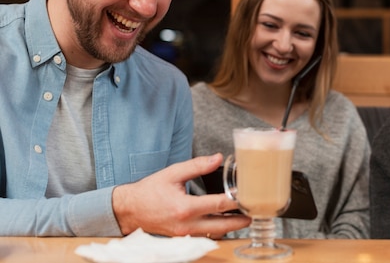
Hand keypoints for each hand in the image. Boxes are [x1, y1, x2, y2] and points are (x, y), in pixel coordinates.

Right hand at [112, 154, 249, 237]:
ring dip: (230, 226)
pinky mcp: (183, 237)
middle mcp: (187, 224)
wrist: (130, 210)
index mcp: (185, 207)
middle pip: (222, 225)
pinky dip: (217, 229)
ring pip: (215, 234)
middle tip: (254, 212)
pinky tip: (225, 221)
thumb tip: (218, 158)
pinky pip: (205, 235)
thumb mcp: (173, 173)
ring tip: (244, 216)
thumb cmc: (150, 191)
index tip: (249, 195)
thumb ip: (197, 165)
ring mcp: (185, 234)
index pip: (219, 204)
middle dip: (240, 220)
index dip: (237, 200)